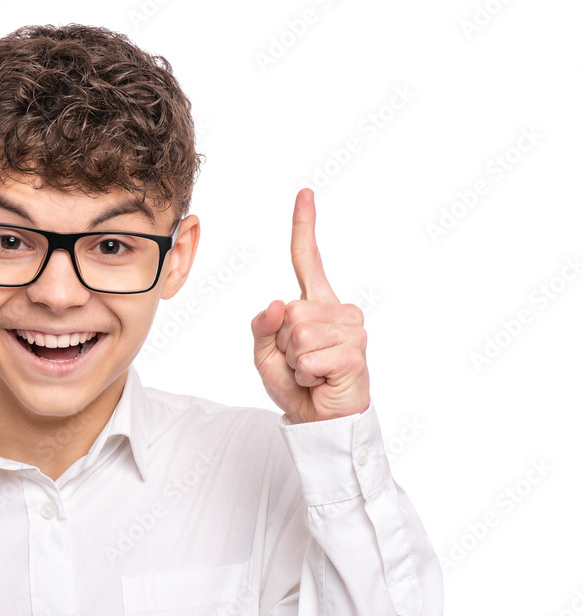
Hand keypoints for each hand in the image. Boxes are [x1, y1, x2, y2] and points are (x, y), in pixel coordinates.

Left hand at [250, 189, 369, 423]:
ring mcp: (351, 329)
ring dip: (294, 362)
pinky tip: (321, 381)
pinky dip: (305, 375)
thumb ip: (262, 327)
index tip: (304, 193)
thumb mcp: (265, 355)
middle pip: (289, 311)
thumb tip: (276, 303)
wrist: (319, 420)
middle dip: (282, 345)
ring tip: (311, 372)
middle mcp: (338, 310)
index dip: (304, 227)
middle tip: (300, 363)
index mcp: (315, 304)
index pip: (307, 260)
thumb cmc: (296, 384)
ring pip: (298, 334)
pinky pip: (310, 357)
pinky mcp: (355, 353)